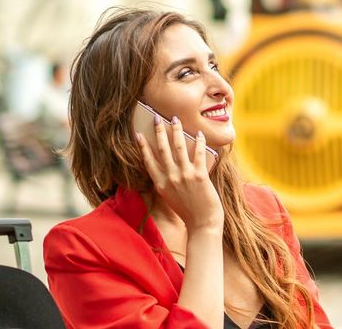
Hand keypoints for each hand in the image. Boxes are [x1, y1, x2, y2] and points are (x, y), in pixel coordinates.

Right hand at [136, 114, 222, 231]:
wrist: (202, 223)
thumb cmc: (188, 211)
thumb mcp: (170, 197)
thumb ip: (166, 182)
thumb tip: (167, 165)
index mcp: (160, 184)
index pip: (148, 160)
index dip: (143, 146)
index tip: (139, 134)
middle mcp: (170, 178)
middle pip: (162, 149)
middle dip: (159, 131)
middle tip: (158, 117)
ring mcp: (184, 176)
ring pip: (178, 147)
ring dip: (176, 130)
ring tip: (176, 119)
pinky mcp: (199, 175)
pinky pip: (197, 153)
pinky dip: (199, 142)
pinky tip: (199, 133)